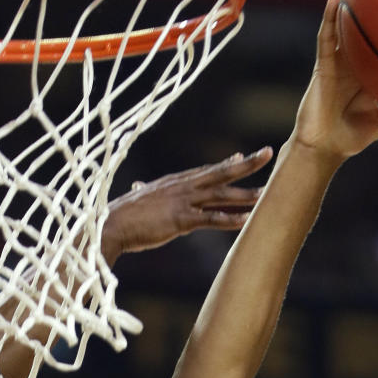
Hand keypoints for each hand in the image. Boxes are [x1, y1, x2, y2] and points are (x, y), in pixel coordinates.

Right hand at [102, 150, 271, 258]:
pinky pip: (210, 219)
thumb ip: (144, 193)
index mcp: (174, 183)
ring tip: (268, 194)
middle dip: (246, 164)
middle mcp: (182, 187)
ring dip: (246, 195)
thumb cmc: (121, 215)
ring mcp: (182, 202)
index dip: (225, 164)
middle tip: (268, 153)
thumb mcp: (137, 199)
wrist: (109, 224)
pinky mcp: (180, 220)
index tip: (242, 156)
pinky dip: (228, 219)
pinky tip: (245, 220)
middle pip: (220, 173)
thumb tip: (139, 186)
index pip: (205, 171)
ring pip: (221, 195)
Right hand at [293, 0, 377, 159]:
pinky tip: (333, 1)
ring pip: (344, 29)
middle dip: (372, 13)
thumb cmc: (350, 139)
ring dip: (348, 7)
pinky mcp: (323, 66)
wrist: (324, 149)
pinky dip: (327, 20)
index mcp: (370, 76)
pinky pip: (325, 39)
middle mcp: (354, 66)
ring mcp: (338, 63)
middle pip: (365, 32)